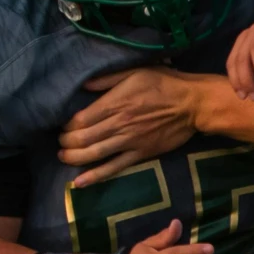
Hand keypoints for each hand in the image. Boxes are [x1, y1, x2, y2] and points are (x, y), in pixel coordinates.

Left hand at [58, 67, 198, 186]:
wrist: (192, 104)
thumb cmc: (164, 84)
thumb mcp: (135, 71)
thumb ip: (107, 79)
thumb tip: (84, 84)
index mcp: (115, 104)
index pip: (80, 120)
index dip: (67, 126)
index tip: (63, 126)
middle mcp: (119, 124)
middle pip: (83, 138)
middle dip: (66, 143)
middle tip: (60, 142)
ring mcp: (129, 142)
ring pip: (94, 154)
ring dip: (74, 158)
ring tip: (63, 157)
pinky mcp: (140, 155)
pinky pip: (114, 168)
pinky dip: (95, 176)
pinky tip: (79, 183)